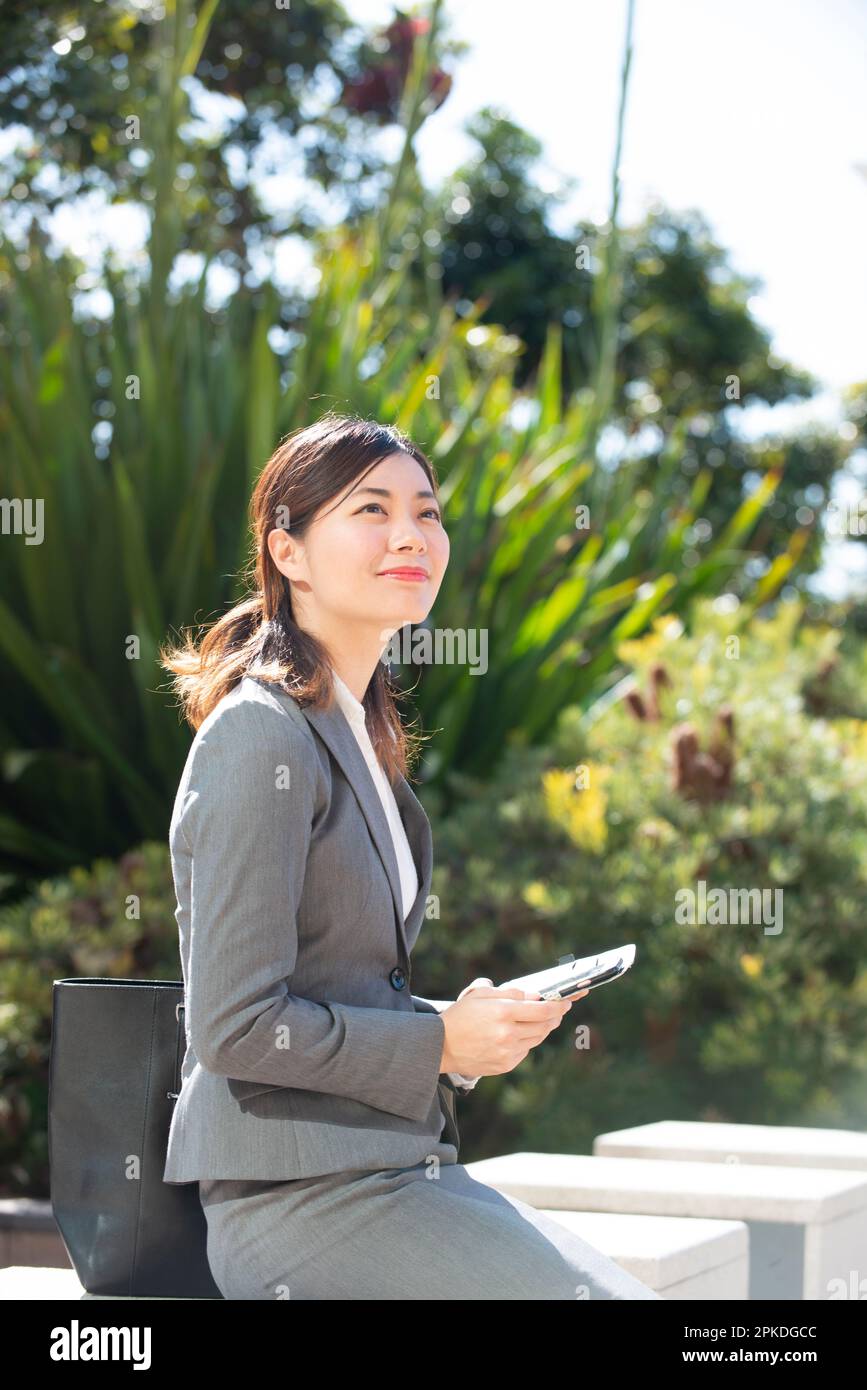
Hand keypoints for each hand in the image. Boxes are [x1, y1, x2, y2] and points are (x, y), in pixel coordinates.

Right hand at [441, 980, 588, 1076]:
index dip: (558, 1005)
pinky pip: (525, 1051)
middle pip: (544, 1025)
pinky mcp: (505, 1065)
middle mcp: (508, 1034)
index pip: (542, 1009)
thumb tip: (532, 995)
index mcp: (502, 1012)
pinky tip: (520, 1034)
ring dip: (543, 1029)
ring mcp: (507, 1052)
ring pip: (537, 1039)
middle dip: (554, 1017)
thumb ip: (508, 993)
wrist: (440, 1047)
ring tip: (542, 1020)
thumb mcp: (479, 995)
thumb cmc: (459, 1016)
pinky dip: (527, 1042)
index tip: (566, 1002)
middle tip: (558, 1010)